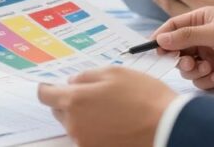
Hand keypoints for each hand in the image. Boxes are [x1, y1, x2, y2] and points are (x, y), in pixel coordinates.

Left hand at [37, 67, 176, 146]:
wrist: (168, 126)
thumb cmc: (143, 96)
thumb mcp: (115, 73)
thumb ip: (87, 76)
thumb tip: (72, 82)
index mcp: (75, 101)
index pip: (45, 96)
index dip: (48, 87)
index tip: (53, 83)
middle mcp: (75, 125)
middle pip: (59, 111)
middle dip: (69, 101)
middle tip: (91, 93)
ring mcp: (85, 142)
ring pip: (74, 125)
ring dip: (84, 115)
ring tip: (108, 107)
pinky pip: (88, 137)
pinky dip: (95, 129)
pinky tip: (115, 120)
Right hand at [153, 7, 213, 91]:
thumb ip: (187, 36)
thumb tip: (160, 39)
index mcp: (204, 19)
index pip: (174, 26)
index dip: (162, 37)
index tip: (154, 48)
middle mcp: (204, 37)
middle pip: (177, 49)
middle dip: (178, 57)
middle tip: (186, 62)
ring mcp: (210, 56)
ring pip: (187, 67)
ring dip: (193, 70)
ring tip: (205, 68)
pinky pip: (200, 80)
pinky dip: (205, 79)